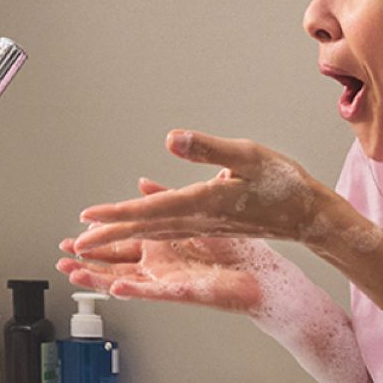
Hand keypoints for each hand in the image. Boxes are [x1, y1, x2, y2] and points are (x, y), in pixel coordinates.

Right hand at [59, 181, 274, 312]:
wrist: (278, 264)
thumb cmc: (253, 238)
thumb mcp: (213, 197)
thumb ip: (175, 193)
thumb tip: (146, 182)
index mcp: (173, 237)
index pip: (131, 232)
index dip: (104, 229)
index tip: (81, 225)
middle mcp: (169, 260)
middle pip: (121, 259)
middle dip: (91, 256)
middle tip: (63, 254)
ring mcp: (176, 278)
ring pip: (130, 279)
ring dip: (101, 276)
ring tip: (74, 272)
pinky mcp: (190, 292)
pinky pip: (158, 292)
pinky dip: (137, 290)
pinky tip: (117, 287)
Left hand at [73, 130, 322, 255]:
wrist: (307, 214)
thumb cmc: (283, 183)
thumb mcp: (248, 155)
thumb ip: (208, 149)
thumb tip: (171, 140)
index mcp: (202, 204)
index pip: (149, 211)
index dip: (117, 215)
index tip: (88, 220)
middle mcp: (197, 220)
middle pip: (144, 228)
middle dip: (108, 235)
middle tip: (75, 243)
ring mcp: (202, 225)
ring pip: (153, 232)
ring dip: (122, 235)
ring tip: (94, 238)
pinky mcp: (208, 223)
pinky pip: (168, 228)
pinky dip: (146, 227)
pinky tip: (135, 221)